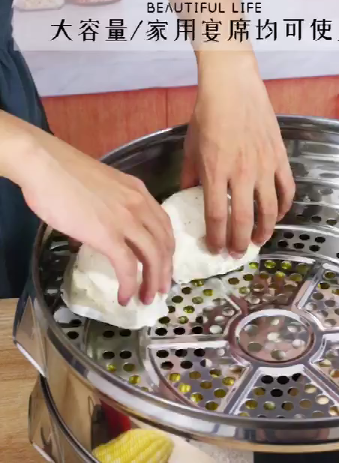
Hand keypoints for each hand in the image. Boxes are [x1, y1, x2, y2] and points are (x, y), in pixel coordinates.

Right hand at [6, 120, 173, 304]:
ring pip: (153, 257)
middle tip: (161, 289)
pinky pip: (128, 266)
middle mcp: (140, 205)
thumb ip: (110, 208)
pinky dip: (130, 285)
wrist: (45, 164)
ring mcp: (126, 220)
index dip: (167, 250)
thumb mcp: (102, 187)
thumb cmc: (64, 173)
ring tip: (147, 298)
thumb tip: (97, 230)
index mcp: (139, 192)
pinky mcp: (108, 234)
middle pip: (164, 244)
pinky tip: (125, 296)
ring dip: (153, 281)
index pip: (164, 225)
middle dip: (165, 270)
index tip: (163, 265)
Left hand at [181, 54, 294, 256]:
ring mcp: (264, 166)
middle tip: (235, 254)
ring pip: (269, 210)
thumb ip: (190, 175)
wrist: (233, 87)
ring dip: (264, 231)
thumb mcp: (191, 147)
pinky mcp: (279, 158)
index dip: (215, 238)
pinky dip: (284, 207)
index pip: (216, 216)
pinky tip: (277, 216)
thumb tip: (187, 195)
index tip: (214, 248)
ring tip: (257, 241)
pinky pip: (287, 189)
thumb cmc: (207, 115)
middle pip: (244, 220)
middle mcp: (241, 174)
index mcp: (215, 172)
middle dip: (239, 243)